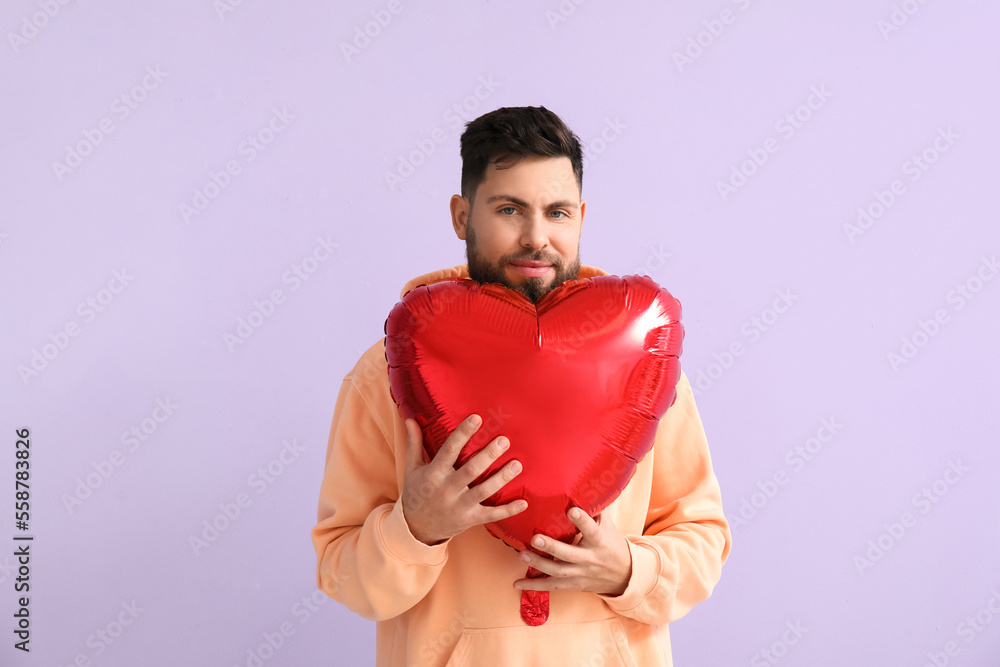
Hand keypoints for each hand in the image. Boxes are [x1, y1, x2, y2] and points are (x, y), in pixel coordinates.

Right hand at [401, 414, 527, 545]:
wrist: (415, 529)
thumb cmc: (416, 493)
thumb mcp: (411, 469)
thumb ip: (414, 443)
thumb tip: (410, 419)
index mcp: (433, 474)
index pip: (449, 450)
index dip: (463, 434)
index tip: (476, 418)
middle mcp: (447, 489)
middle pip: (470, 470)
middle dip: (488, 455)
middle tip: (504, 440)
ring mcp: (460, 506)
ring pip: (483, 491)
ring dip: (501, 478)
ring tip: (517, 464)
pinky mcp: (470, 519)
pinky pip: (491, 515)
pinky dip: (508, 510)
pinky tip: (523, 502)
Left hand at [513, 507, 632, 596]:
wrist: (624, 575)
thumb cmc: (612, 543)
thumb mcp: (608, 525)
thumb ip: (595, 508)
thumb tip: (584, 482)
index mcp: (600, 541)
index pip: (591, 529)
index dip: (582, 520)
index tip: (571, 510)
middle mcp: (590, 559)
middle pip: (569, 554)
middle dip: (552, 547)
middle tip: (535, 538)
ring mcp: (580, 573)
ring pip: (558, 571)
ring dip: (538, 564)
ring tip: (522, 555)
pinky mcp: (573, 584)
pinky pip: (551, 586)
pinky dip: (534, 585)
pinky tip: (517, 583)